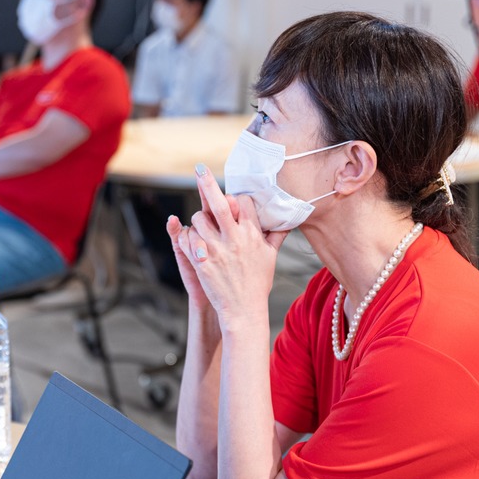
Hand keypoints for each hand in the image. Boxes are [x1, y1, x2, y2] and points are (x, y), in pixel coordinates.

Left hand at [173, 165, 288, 328]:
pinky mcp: (203, 261)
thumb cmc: (257, 283)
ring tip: (202, 228)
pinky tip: (195, 245)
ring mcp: (217, 249)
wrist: (244, 310)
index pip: (242, 202)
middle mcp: (235, 238)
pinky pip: (190, 238)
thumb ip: (276, 236)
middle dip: (207, 182)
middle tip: (199, 168)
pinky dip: (190, 238)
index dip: (235, 199)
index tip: (231, 201)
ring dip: (198, 220)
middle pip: (219, 202)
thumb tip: (289, 220)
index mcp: (252, 234)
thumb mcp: (270, 257)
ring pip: (199, 219)